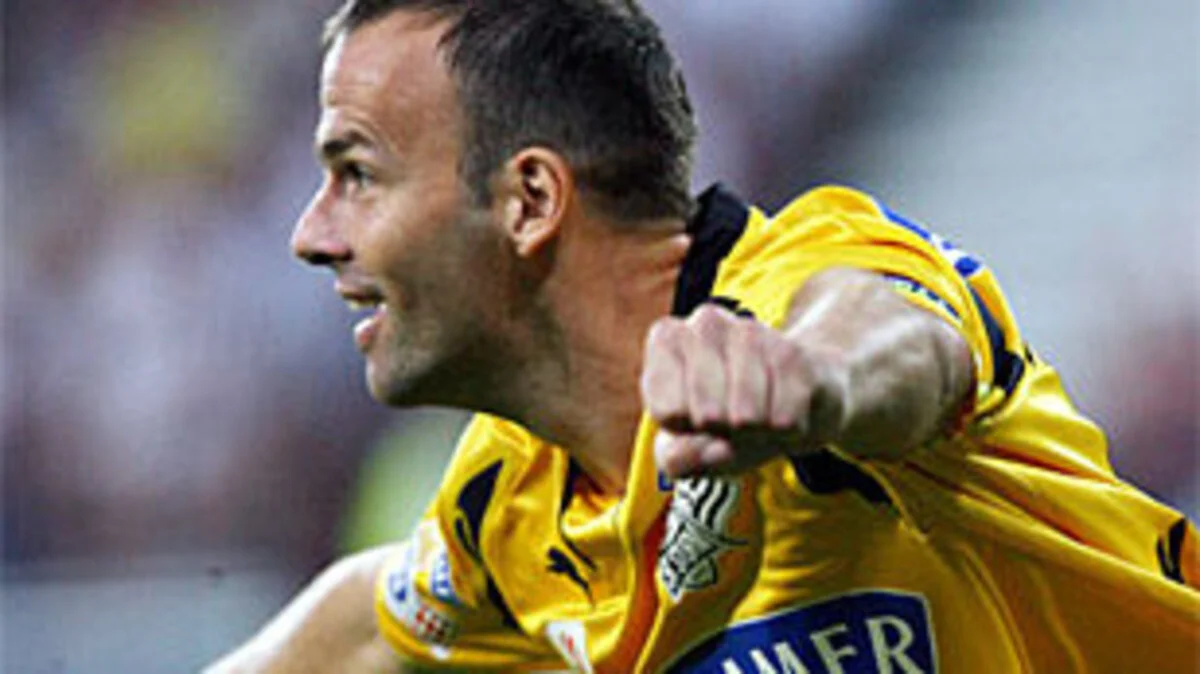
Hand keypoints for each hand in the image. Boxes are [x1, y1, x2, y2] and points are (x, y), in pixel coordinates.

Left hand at [640, 303, 847, 478]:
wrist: (788, 404)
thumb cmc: (726, 422)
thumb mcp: (690, 449)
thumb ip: (679, 459)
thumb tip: (704, 450)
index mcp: (666, 341)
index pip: (668, 410)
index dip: (685, 430)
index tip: (693, 417)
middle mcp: (705, 324)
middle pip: (708, 415)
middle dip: (723, 433)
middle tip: (730, 420)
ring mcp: (750, 331)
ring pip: (746, 417)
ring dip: (755, 433)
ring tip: (756, 417)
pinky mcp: (791, 352)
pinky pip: (783, 419)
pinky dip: (784, 432)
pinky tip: (781, 410)